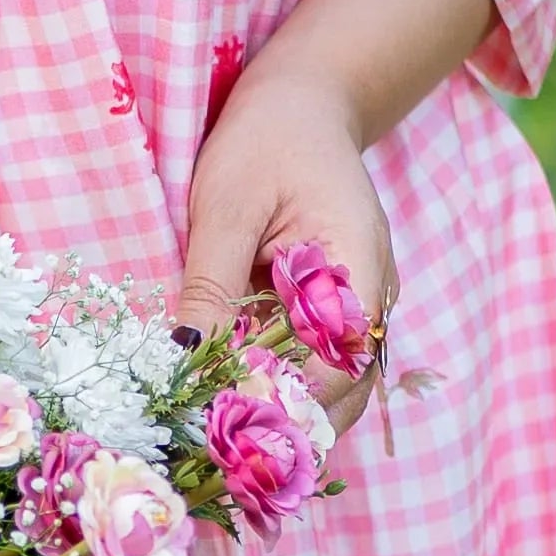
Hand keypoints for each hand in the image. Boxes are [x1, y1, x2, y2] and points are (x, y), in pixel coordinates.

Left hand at [174, 57, 393, 433]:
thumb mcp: (226, 206)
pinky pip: (315, 364)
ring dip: (283, 411)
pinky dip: (279, 384)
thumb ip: (211, 283)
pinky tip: (232, 397)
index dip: (286, 402)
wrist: (303, 105)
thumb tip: (182, 357)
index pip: (337, 366)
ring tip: (217, 434)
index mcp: (359, 269)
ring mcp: (357, 310)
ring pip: (332, 388)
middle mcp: (372, 301)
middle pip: (343, 393)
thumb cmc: (266, 142)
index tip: (223, 419)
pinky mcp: (333, 312)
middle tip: (215, 450)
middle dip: (286, 424)